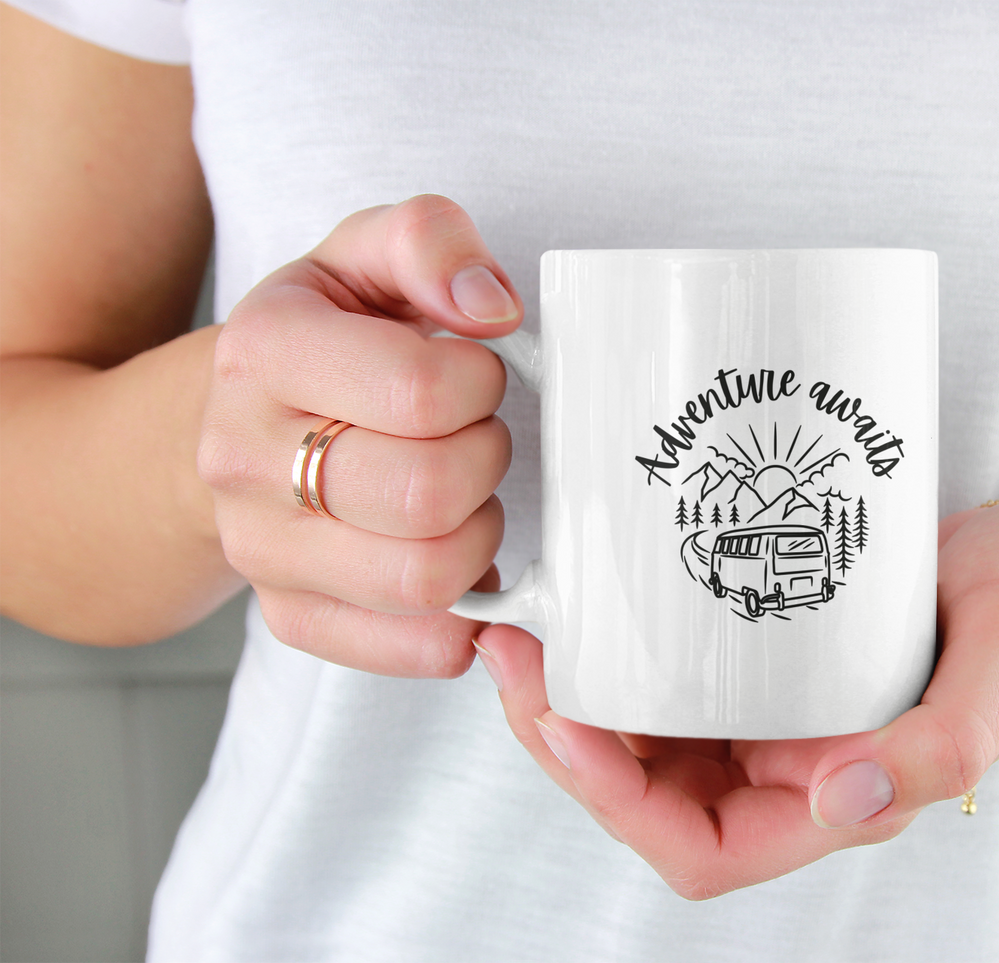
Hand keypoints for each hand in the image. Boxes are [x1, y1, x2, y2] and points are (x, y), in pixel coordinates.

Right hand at [199, 195, 518, 675]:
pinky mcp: (293, 618)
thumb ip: (431, 242)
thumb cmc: (332, 336)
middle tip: (474, 435)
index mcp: (263, 351)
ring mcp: (261, 550)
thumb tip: (489, 306)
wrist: (243, 419)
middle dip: (486, 460)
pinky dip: (468, 615)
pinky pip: (418, 648)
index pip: (421, 392)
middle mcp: (242, 458)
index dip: (481, 384)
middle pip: (428, 496)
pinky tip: (461, 560)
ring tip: (463, 493)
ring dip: (481, 533)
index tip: (472, 374)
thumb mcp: (367, 254)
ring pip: (428, 579)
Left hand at [478, 496, 998, 897]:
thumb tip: (837, 803)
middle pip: (649, 798)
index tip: (565, 722)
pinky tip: (592, 611)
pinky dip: (623, 660)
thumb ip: (937, 749)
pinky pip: (675, 682)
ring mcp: (776, 718)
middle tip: (515, 660)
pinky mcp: (768, 664)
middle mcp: (796, 770)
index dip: (619, 803)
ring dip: (579, 702)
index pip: (703, 845)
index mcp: (843, 797)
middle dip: (567, 746)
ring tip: (529, 635)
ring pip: (649, 742)